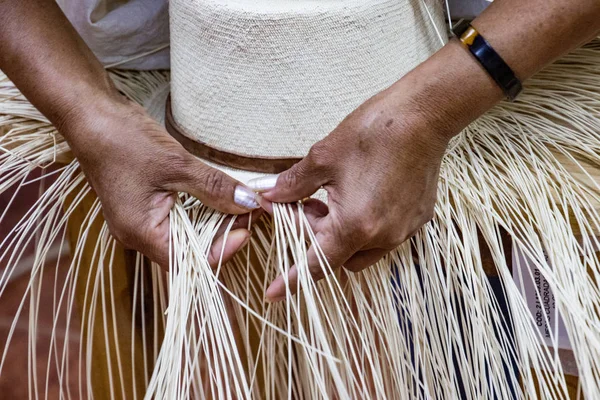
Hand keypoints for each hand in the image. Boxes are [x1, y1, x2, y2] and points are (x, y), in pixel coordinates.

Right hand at [61, 97, 260, 267]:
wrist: (90, 115)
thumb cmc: (124, 139)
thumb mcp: (176, 164)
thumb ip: (214, 187)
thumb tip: (249, 202)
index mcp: (140, 233)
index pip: (190, 261)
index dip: (223, 249)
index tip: (247, 226)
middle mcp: (137, 235)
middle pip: (190, 251)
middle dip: (222, 234)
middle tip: (249, 211)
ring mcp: (138, 221)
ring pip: (185, 235)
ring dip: (213, 221)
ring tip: (239, 202)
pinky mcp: (143, 206)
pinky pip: (177, 219)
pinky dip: (199, 210)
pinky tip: (216, 195)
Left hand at [250, 82, 451, 301]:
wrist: (423, 114)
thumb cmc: (372, 132)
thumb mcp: (323, 158)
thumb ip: (293, 185)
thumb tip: (270, 196)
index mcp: (355, 226)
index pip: (316, 264)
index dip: (293, 280)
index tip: (273, 293)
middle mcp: (383, 237)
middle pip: (338, 258)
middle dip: (316, 239)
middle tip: (303, 206)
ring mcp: (404, 230)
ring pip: (362, 251)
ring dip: (341, 235)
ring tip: (332, 200)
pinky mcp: (418, 218)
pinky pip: (384, 236)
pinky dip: (365, 226)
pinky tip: (359, 196)